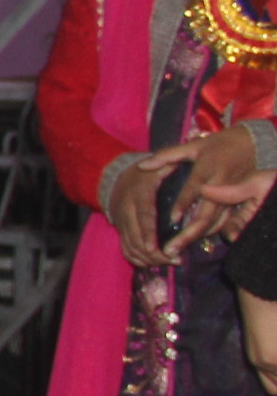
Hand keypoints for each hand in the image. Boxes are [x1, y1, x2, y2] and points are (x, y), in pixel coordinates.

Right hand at [108, 150, 179, 268]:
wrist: (113, 177)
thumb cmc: (145, 173)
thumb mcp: (158, 165)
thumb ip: (173, 167)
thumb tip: (191, 169)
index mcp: (139, 195)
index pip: (143, 216)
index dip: (148, 233)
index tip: (154, 248)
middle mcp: (127, 211)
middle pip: (136, 237)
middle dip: (154, 253)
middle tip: (175, 260)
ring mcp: (122, 223)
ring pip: (131, 247)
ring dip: (149, 259)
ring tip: (170, 262)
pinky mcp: (121, 231)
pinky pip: (126, 250)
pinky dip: (138, 260)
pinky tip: (155, 263)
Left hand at [165, 130, 271, 251]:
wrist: (252, 144)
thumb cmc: (219, 144)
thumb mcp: (193, 146)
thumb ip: (167, 156)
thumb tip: (142, 165)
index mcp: (206, 170)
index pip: (193, 190)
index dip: (183, 205)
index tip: (172, 220)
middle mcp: (219, 186)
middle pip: (205, 216)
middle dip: (187, 235)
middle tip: (169, 250)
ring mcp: (230, 196)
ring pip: (215, 223)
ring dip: (197, 238)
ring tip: (177, 251)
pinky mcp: (236, 202)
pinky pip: (224, 221)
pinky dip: (210, 232)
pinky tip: (195, 240)